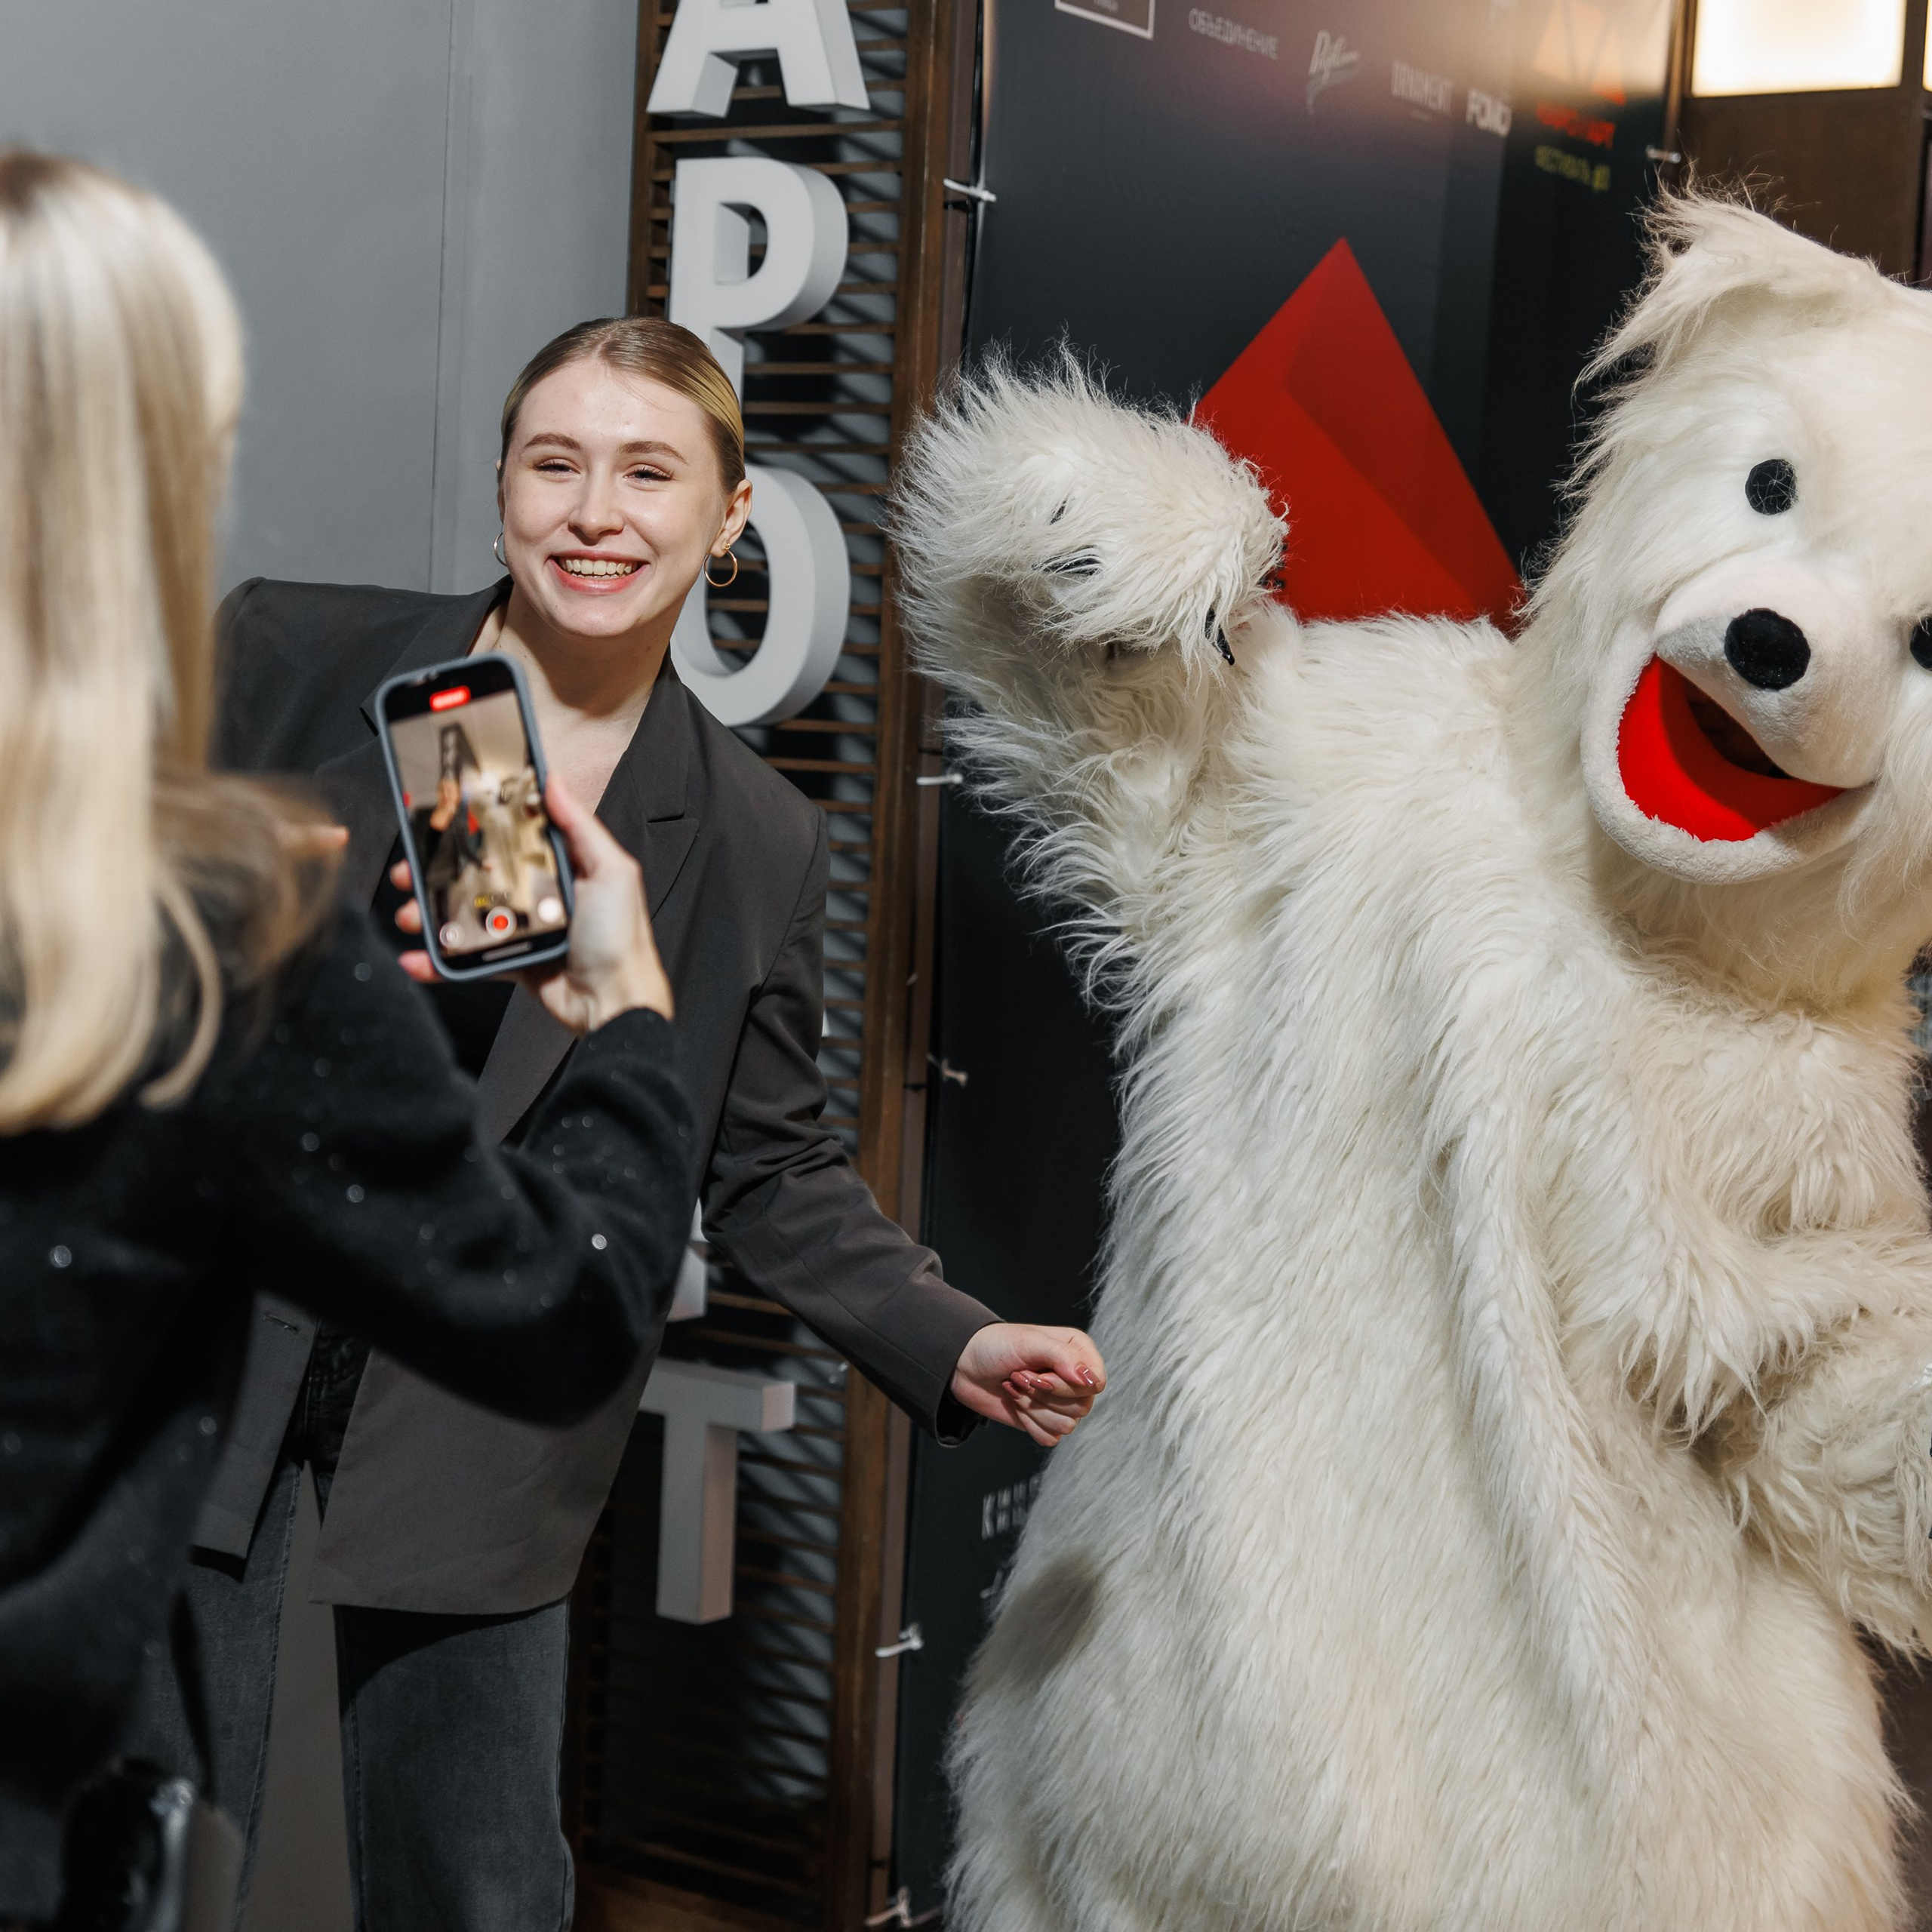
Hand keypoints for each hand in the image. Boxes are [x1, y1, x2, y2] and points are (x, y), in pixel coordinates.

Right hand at [392, 775, 672, 1032]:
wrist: (614, 1003)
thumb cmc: (619, 937)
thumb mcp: (610, 872)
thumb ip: (580, 827)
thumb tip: (555, 781)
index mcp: (561, 866)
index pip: (511, 837)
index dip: (475, 828)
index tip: (441, 820)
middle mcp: (539, 893)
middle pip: (478, 873)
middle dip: (438, 871)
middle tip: (410, 869)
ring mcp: (522, 928)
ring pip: (465, 913)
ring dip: (430, 912)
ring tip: (409, 913)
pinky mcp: (511, 961)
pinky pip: (468, 957)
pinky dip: (439, 960)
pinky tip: (415, 957)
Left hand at [950, 1323, 1105, 1447]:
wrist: (965, 1366)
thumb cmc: (996, 1345)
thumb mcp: (1029, 1341)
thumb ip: (1063, 1357)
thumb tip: (1090, 1380)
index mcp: (1078, 1351)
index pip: (1095, 1382)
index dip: (1068, 1385)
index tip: (1041, 1374)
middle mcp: (1073, 1377)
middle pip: (1082, 1407)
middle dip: (1043, 1395)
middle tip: (1020, 1376)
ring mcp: (1060, 1401)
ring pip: (1066, 1425)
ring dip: (1032, 1407)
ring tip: (1015, 1386)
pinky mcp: (1044, 1421)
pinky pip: (1051, 1438)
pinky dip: (1029, 1423)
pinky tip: (1016, 1403)